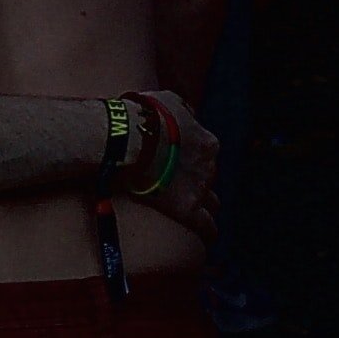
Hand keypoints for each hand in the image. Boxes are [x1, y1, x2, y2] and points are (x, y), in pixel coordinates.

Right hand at [133, 89, 218, 242]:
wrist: (127, 138)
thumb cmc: (142, 116)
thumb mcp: (168, 101)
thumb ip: (183, 110)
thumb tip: (186, 113)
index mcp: (206, 142)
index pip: (206, 155)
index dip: (192, 159)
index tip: (180, 163)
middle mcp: (209, 166)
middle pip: (208, 178)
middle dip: (196, 182)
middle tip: (178, 185)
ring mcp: (200, 189)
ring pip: (212, 203)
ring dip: (203, 206)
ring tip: (194, 213)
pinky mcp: (188, 209)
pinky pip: (207, 226)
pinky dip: (207, 231)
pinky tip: (205, 237)